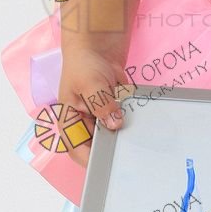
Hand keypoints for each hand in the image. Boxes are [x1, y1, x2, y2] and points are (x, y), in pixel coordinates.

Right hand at [57, 51, 134, 169]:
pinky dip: (131, 122)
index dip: (90, 160)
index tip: (107, 165)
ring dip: (123, 135)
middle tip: (128, 153)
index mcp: (70, 121)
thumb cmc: (83, 64)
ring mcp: (100, 118)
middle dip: (111, 148)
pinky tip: (140, 122)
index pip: (77, 148)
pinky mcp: (114, 110)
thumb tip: (114, 124)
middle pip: (97, 145)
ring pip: (112, 135)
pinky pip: (123, 122)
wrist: (98, 47)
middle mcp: (84, 123)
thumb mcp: (90, 83)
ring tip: (136, 138)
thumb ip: (101, 105)